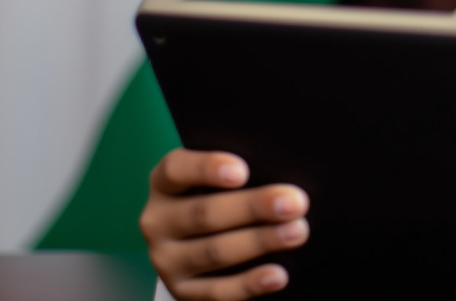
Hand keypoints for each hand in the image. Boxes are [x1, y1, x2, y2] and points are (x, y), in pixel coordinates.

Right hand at [139, 148, 309, 299]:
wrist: (199, 239)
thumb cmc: (221, 193)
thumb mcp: (219, 177)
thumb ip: (242, 171)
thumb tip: (281, 180)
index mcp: (164, 183)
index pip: (176, 170)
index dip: (207, 168)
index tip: (243, 171)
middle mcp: (158, 221)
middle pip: (203, 213)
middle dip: (253, 207)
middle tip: (295, 202)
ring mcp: (167, 259)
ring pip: (213, 252)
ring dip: (259, 242)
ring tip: (297, 232)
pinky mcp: (182, 291)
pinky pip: (216, 292)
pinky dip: (249, 284)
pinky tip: (278, 275)